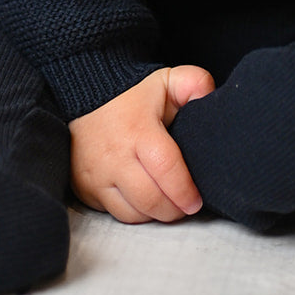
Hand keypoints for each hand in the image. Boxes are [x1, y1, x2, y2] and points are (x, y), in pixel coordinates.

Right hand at [69, 65, 214, 224]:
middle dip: (174, 210)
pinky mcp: (85, 188)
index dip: (185, 191)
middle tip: (185, 204)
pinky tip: (143, 199)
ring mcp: (97, 175)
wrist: (85, 92)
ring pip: (132, 214)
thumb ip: (194, 83)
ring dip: (153, 214)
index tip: (196, 200)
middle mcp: (115, 157)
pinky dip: (132, 212)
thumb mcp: (166, 80)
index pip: (166, 169)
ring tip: (166, 201)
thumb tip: (210, 96)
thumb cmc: (131, 93)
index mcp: (138, 130)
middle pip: (150, 200)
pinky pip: (113, 212)